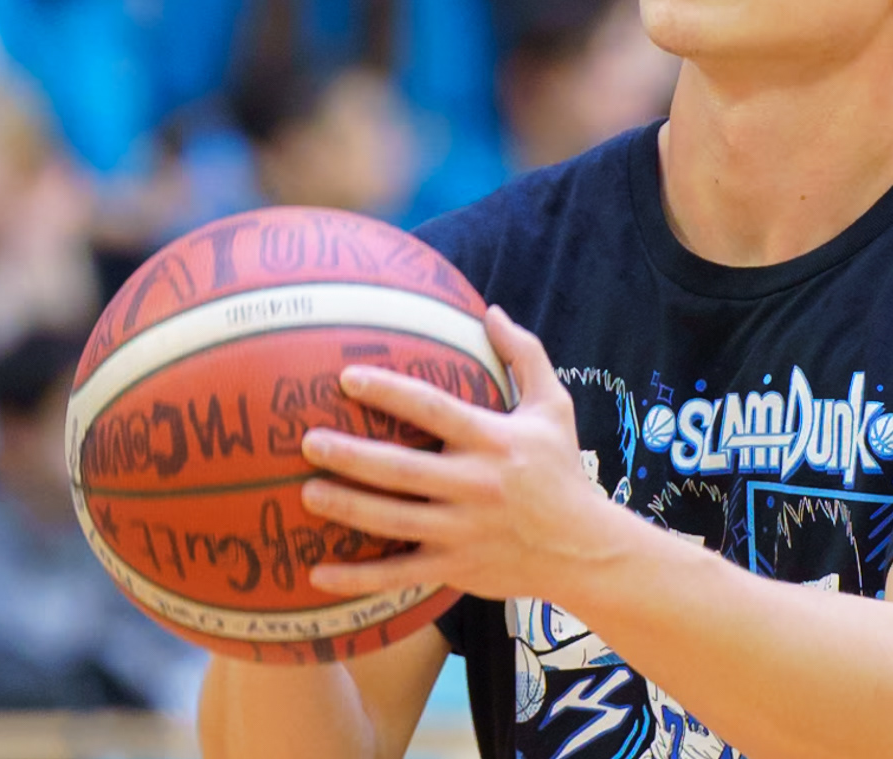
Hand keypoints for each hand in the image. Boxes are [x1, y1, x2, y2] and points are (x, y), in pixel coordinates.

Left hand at [298, 306, 617, 603]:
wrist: (585, 551)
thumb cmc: (562, 472)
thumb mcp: (555, 407)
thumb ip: (525, 357)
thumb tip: (493, 312)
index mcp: (492, 441)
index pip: (434, 410)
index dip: (389, 392)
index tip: (347, 377)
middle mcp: (474, 486)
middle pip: (401, 470)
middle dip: (351, 456)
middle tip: (309, 441)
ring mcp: (462, 531)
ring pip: (392, 521)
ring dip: (347, 508)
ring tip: (308, 492)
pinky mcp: (455, 568)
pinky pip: (398, 575)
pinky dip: (357, 579)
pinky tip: (316, 572)